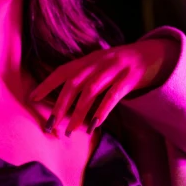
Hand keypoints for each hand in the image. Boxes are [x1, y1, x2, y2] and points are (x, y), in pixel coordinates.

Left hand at [29, 37, 179, 135]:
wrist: (153, 54)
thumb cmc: (120, 66)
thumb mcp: (100, 66)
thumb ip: (84, 79)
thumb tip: (63, 104)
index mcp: (88, 59)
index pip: (63, 71)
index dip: (46, 84)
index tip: (31, 99)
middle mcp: (99, 62)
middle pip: (74, 83)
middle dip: (60, 105)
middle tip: (50, 125)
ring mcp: (115, 69)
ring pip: (91, 92)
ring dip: (79, 113)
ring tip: (70, 131)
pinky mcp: (130, 78)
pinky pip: (113, 96)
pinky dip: (102, 110)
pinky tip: (94, 125)